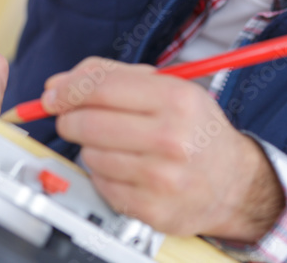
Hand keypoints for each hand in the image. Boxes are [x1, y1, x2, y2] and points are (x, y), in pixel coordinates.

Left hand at [42, 57, 284, 240]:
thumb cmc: (196, 131)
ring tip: (116, 144)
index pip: (102, 87)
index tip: (53, 93)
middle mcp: (171, 138)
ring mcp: (160, 177)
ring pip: (89, 154)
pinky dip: (102, 173)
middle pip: (88, 122)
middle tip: (75, 118)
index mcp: (176, 99)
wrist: (234, 183)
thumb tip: (59, 85)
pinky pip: (100, 183)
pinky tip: (124, 167)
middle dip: (71, 118)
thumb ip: (114, 77)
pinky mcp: (150, 208)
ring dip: (90, 147)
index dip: (68, 88)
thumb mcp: (170, 88)